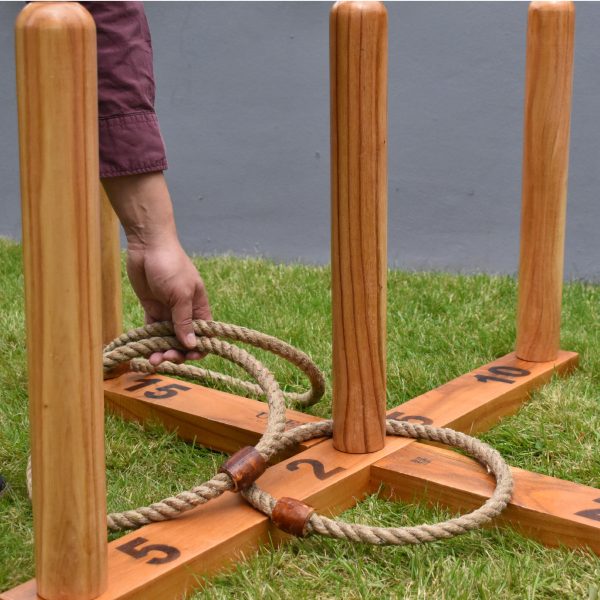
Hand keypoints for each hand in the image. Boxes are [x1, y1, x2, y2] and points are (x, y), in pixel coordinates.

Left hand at [127, 239, 211, 365]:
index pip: (205, 334)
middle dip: (177, 352)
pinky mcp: (152, 309)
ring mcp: (168, 311)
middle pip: (184, 340)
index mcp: (199, 307)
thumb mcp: (180, 294)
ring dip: (161, 351)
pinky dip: (149, 342)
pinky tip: (143, 352)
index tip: (189, 356)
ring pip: (167, 339)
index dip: (199, 348)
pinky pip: (152, 331)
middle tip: (165, 357)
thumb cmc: (170, 266)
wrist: (148, 246)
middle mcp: (185, 312)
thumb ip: (185, 320)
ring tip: (151, 360)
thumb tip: (192, 345)